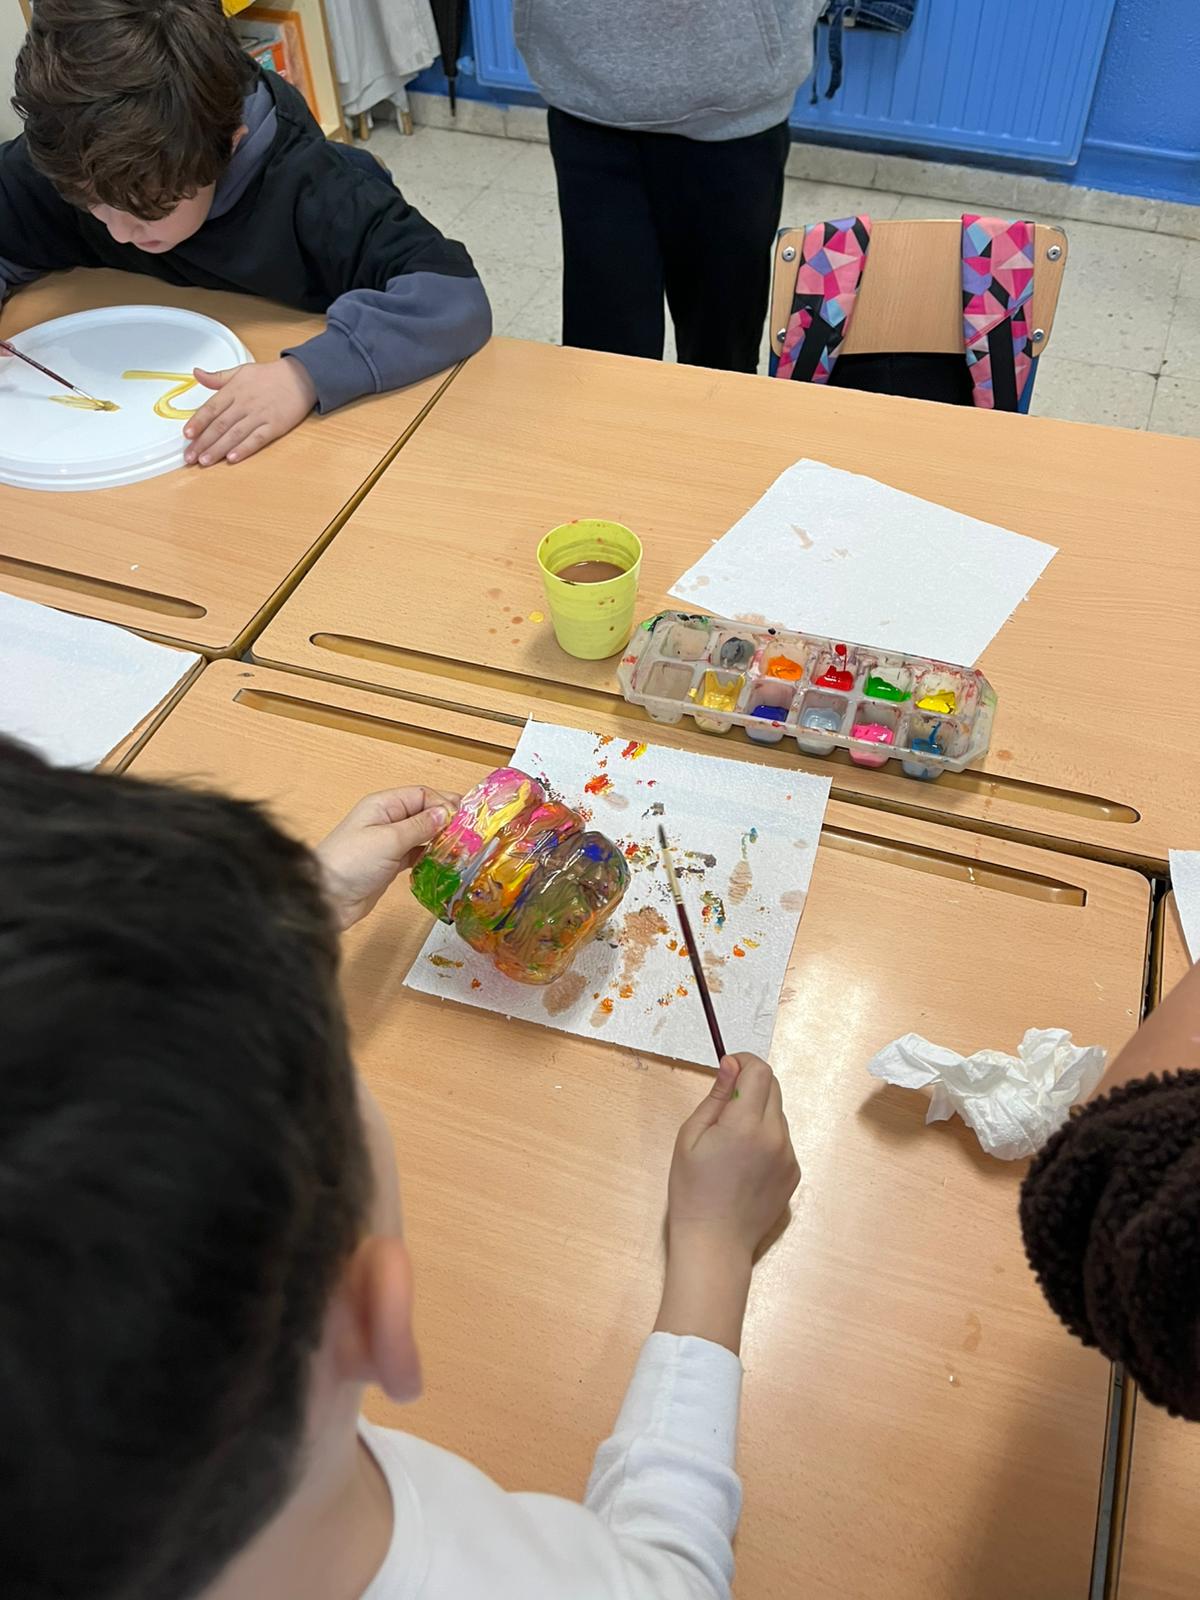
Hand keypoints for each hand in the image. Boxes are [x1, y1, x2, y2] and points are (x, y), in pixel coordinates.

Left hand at [183, 356, 316, 466]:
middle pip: (220, 425)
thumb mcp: (241, 371)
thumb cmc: (270, 376)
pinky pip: (256, 439)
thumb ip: (217, 377)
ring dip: (218, 449)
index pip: (211, 408)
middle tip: (190, 456)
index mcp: (234, 390)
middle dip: (203, 442)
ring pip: (234, 434)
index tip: (187, 435)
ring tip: (205, 461)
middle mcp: (244, 404)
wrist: (301, 377)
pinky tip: (232, 458)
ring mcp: (260, 416)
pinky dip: (244, 449)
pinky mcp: (274, 427)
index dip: (197, 422)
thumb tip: (196, 374)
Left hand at [315, 786, 459, 931]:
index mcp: (383, 805)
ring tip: (461, 849)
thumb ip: (419, 826)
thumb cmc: (350, 862)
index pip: (422, 795)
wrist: (327, 898)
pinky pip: (417, 854)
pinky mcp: (390, 864)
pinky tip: (444, 862)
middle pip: (424, 813)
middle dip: (446, 821)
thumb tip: (445, 813)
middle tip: (469, 834)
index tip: (463, 819)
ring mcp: (388, 842)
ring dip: (441, 840)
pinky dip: (431, 856)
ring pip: (422, 834)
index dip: (443, 803)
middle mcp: (386, 820)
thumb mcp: (388, 840)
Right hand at [655, 1055, 799, 1352]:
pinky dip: (765, 1137)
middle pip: (773, 1088)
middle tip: (724, 1103)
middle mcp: (776, 1136)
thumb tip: (731, 1064)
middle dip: (751, 1084)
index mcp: (746, 1124)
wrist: (715, 1243)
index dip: (745, 1062)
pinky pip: (782, 1140)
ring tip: (731, 1141)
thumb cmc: (692, 1190)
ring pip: (778, 1114)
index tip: (728, 1067)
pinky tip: (744, 1162)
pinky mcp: (795, 1172)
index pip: (760, 1071)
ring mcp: (789, 1156)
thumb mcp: (691, 1137)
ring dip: (758, 1112)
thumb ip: (715, 1096)